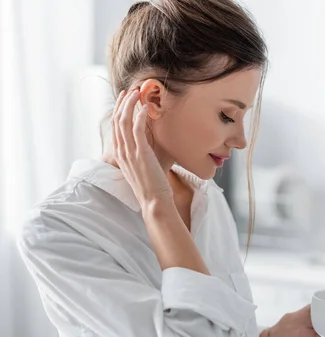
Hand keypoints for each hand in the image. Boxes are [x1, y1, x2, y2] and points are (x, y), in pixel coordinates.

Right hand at [112, 89, 172, 209]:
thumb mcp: (143, 167)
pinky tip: (146, 108)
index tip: (125, 99)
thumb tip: (150, 142)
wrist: (154, 201)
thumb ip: (142, 153)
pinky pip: (137, 130)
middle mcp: (121, 152)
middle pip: (116, 120)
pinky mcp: (140, 154)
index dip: (119, 110)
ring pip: (124, 122)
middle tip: (131, 91)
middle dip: (123, 103)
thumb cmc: (152, 186)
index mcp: (120, 155)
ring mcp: (129, 153)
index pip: (115, 127)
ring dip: (131, 105)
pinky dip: (141, 116)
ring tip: (138, 94)